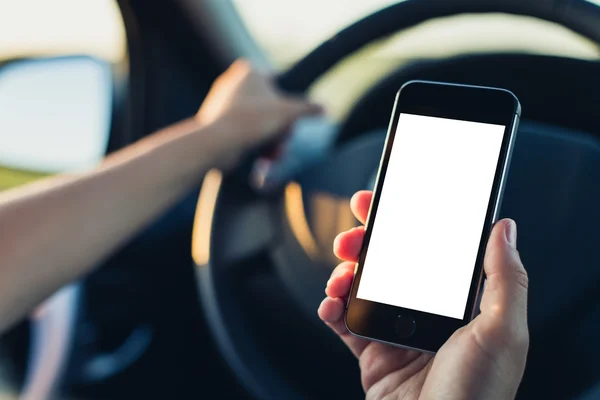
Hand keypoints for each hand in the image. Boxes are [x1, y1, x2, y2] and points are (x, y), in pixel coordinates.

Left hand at [196, 59, 320, 154]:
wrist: (217, 142)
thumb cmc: (252, 119)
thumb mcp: (288, 112)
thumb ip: (309, 109)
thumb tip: (326, 108)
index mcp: (248, 71)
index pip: (278, 81)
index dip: (288, 101)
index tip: (291, 117)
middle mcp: (233, 83)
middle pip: (270, 105)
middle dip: (280, 127)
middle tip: (284, 139)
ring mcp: (224, 103)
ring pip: (258, 121)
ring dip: (271, 139)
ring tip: (274, 153)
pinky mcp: (218, 123)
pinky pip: (244, 131)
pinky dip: (255, 143)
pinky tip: (262, 158)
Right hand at [319, 190, 528, 399]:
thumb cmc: (477, 395)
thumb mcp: (501, 332)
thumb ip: (504, 279)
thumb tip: (505, 229)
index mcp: (456, 305)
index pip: (428, 253)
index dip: (406, 225)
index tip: (388, 204)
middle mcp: (424, 315)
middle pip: (388, 266)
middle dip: (366, 244)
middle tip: (352, 235)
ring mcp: (395, 333)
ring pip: (361, 288)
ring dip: (344, 274)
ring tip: (340, 276)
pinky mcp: (371, 354)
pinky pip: (343, 322)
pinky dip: (331, 308)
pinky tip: (330, 304)